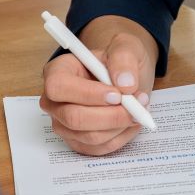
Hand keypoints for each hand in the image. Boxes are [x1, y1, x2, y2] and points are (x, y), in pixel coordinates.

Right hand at [40, 16, 158, 155]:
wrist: (125, 77)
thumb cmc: (118, 61)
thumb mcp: (125, 47)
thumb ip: (124, 58)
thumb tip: (125, 83)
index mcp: (57, 72)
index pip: (59, 87)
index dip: (87, 94)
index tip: (117, 94)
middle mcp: (55, 101)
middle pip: (74, 118)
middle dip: (111, 115)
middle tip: (137, 106)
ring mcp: (64, 125)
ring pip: (90, 136)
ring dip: (121, 125)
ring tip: (139, 109)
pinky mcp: (79, 142)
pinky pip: (100, 148)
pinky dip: (122, 136)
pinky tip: (131, 121)